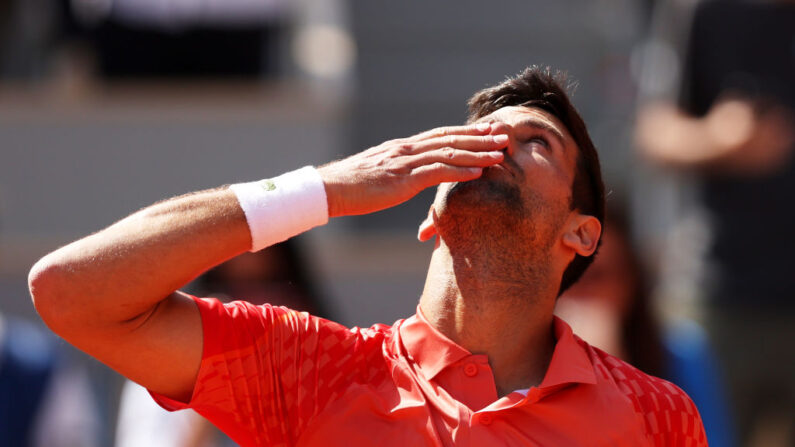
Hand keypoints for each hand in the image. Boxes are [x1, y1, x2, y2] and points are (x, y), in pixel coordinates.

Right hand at [318, 122, 507, 216]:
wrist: (330, 189)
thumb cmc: (351, 186)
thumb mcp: (379, 173)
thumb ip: (397, 170)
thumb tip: (409, 175)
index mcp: (402, 147)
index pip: (440, 135)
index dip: (466, 132)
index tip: (487, 130)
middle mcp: (407, 149)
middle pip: (450, 139)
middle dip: (479, 137)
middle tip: (504, 135)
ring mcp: (405, 163)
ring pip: (449, 153)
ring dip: (477, 153)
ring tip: (500, 154)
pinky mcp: (403, 180)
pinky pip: (437, 172)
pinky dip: (460, 170)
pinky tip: (478, 172)